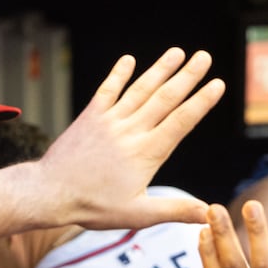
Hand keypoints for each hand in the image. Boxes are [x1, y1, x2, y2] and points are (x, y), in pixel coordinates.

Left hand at [34, 49, 222, 228]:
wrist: (49, 193)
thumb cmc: (94, 206)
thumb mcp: (138, 215)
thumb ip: (175, 210)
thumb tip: (208, 213)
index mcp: (147, 153)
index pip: (181, 121)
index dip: (201, 102)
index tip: (218, 84)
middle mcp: (131, 131)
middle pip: (165, 98)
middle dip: (187, 76)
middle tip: (204, 57)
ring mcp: (110, 121)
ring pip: (140, 89)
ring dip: (160, 69)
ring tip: (178, 52)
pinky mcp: (91, 117)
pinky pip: (107, 90)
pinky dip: (119, 74)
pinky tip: (129, 60)